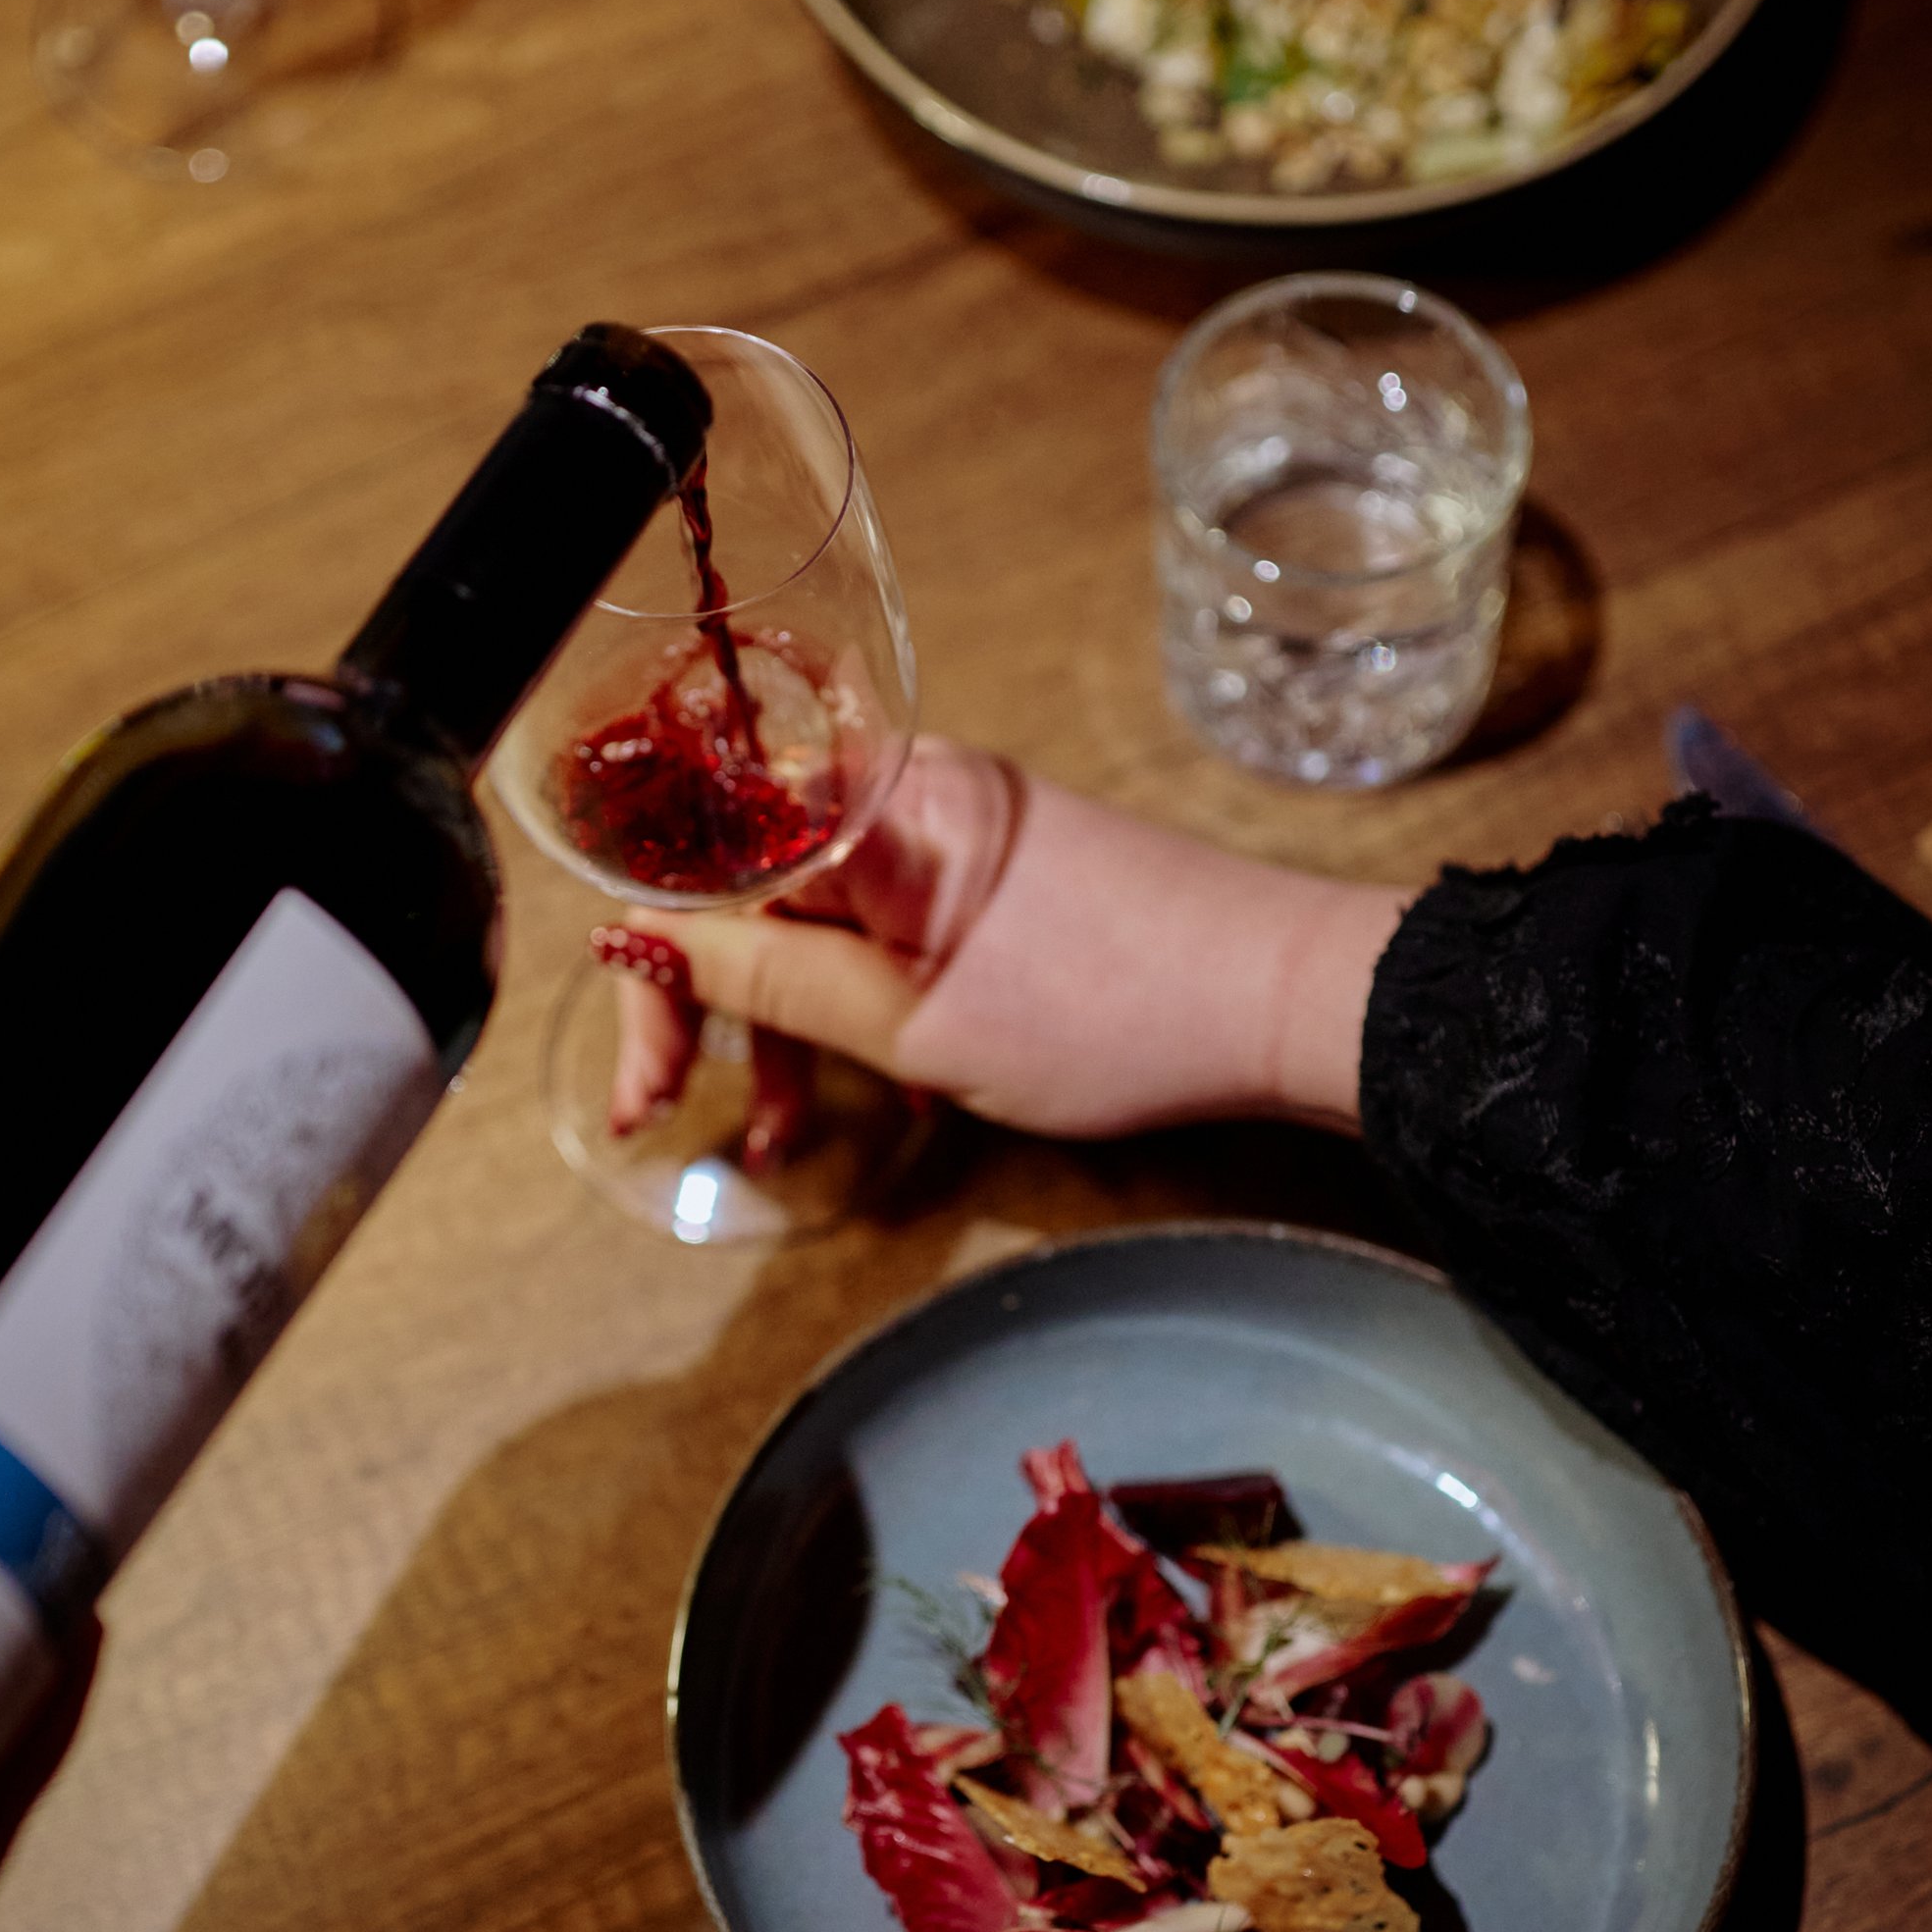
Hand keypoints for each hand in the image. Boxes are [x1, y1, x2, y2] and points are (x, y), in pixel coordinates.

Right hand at [597, 738, 1410, 1140]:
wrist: (1283, 998)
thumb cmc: (1120, 1010)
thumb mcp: (918, 1024)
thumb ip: (775, 985)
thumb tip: (651, 948)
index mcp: (875, 803)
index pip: (703, 864)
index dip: (657, 977)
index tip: (648, 1078)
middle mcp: (906, 791)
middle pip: (749, 889)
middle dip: (708, 1011)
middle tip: (672, 1112)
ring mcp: (956, 830)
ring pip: (818, 920)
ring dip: (787, 1030)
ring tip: (788, 1140)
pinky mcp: (998, 869)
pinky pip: (886, 927)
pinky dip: (863, 1008)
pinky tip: (881, 1091)